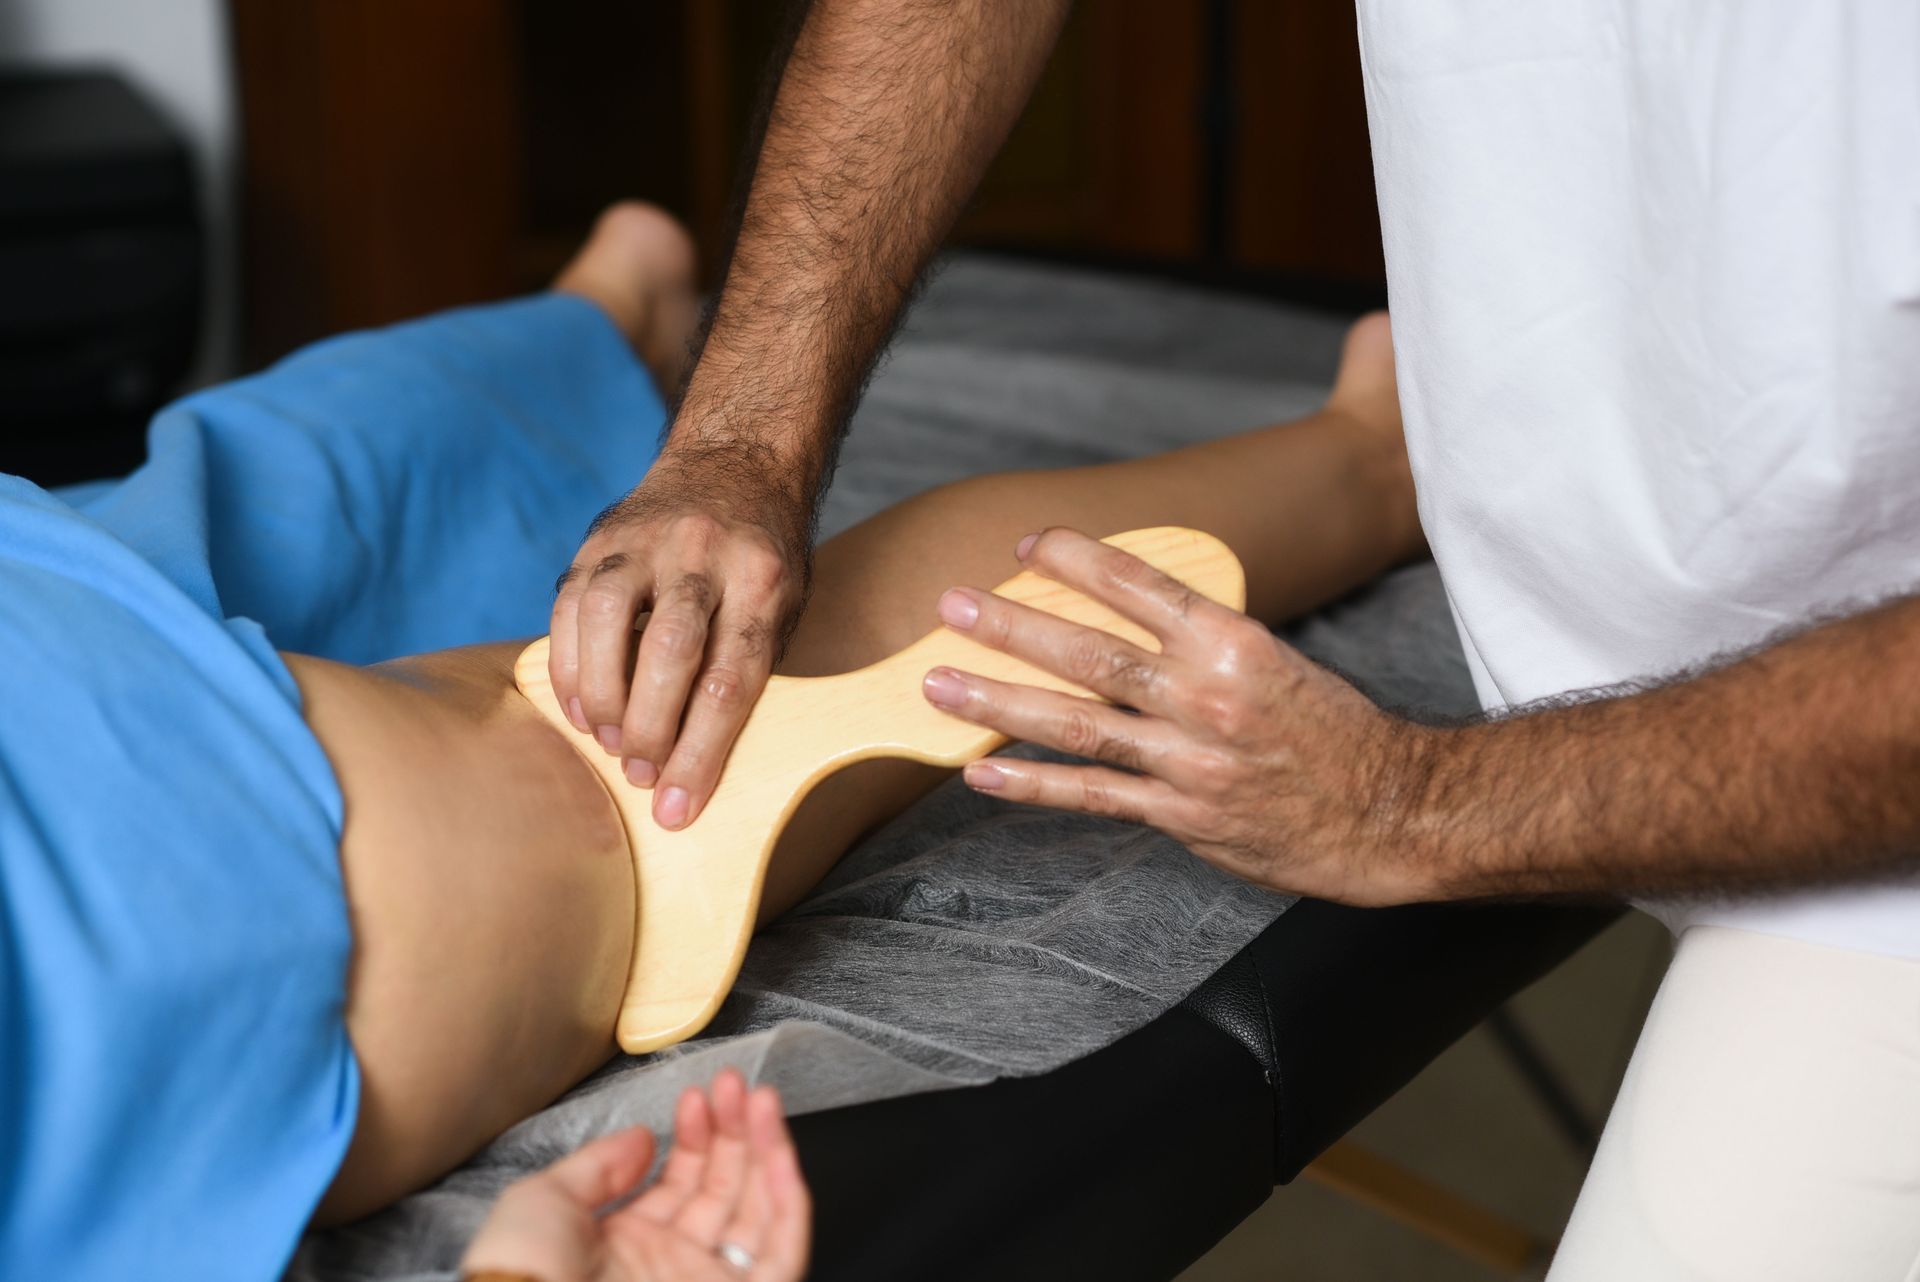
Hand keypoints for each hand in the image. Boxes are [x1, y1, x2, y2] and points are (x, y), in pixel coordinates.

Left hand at [461, 1070, 810, 1281]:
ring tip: (762, 1099)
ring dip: (767, 1151)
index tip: (696, 1097)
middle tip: (734, 1084)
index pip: (680, 1183)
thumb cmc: (524, 1274)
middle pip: (724, 1190)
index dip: (694, 1137)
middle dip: (733, 1131)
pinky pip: (782, 1253)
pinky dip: (788, 1202)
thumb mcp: (541, 1202)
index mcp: (627, 1246)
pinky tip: (779, 1153)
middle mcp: (672, 1265)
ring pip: (759, 1213)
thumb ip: (598, 1165)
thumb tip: (645, 1137)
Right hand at [553, 439, 810, 828]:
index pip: (731, 677)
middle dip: (650, 728)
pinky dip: (569, 665)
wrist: (736, 462)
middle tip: (641, 775)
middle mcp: (704, 552)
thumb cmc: (763, 561)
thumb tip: (694, 767)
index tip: (677, 809)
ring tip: (610, 743)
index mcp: (764, 578)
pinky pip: (571, 606)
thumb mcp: (785, 607)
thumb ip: (746, 670)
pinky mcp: (601, 538)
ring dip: (602, 697)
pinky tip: (581, 707)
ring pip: (608, 619)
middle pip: (671, 650)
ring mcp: (646, 539)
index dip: (701, 752)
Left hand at [919, 528, 1446, 905]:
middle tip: (951, 604)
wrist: (1394, 812)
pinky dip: (1032, 786)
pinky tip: (982, 773)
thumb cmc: (1337, 732)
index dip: (1076, 562)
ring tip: (939, 683)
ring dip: (1000, 702)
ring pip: (1077, 724)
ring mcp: (1189, 760)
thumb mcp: (1279, 661)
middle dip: (1012, 626)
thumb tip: (1133, 621)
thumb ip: (1205, 643)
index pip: (1140, 586)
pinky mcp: (1182, 815)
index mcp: (1234, 642)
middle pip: (1090, 652)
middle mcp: (1206, 695)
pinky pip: (1094, 796)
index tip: (1026, 544)